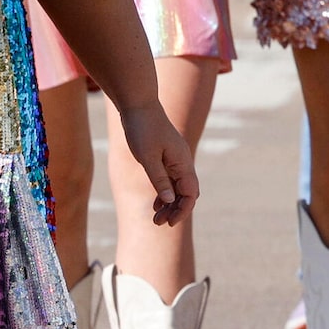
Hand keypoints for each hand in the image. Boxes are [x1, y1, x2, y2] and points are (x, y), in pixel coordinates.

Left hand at [112, 101, 198, 227]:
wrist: (138, 104)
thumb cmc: (142, 128)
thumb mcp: (148, 157)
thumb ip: (159, 179)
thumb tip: (170, 200)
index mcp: (182, 162)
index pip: (190, 193)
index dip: (182, 209)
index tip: (169, 223)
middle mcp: (182, 162)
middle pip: (186, 193)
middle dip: (176, 210)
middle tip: (159, 224)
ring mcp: (175, 160)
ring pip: (178, 188)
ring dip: (170, 204)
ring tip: (156, 219)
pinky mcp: (166, 157)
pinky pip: (170, 180)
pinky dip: (165, 193)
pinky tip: (156, 204)